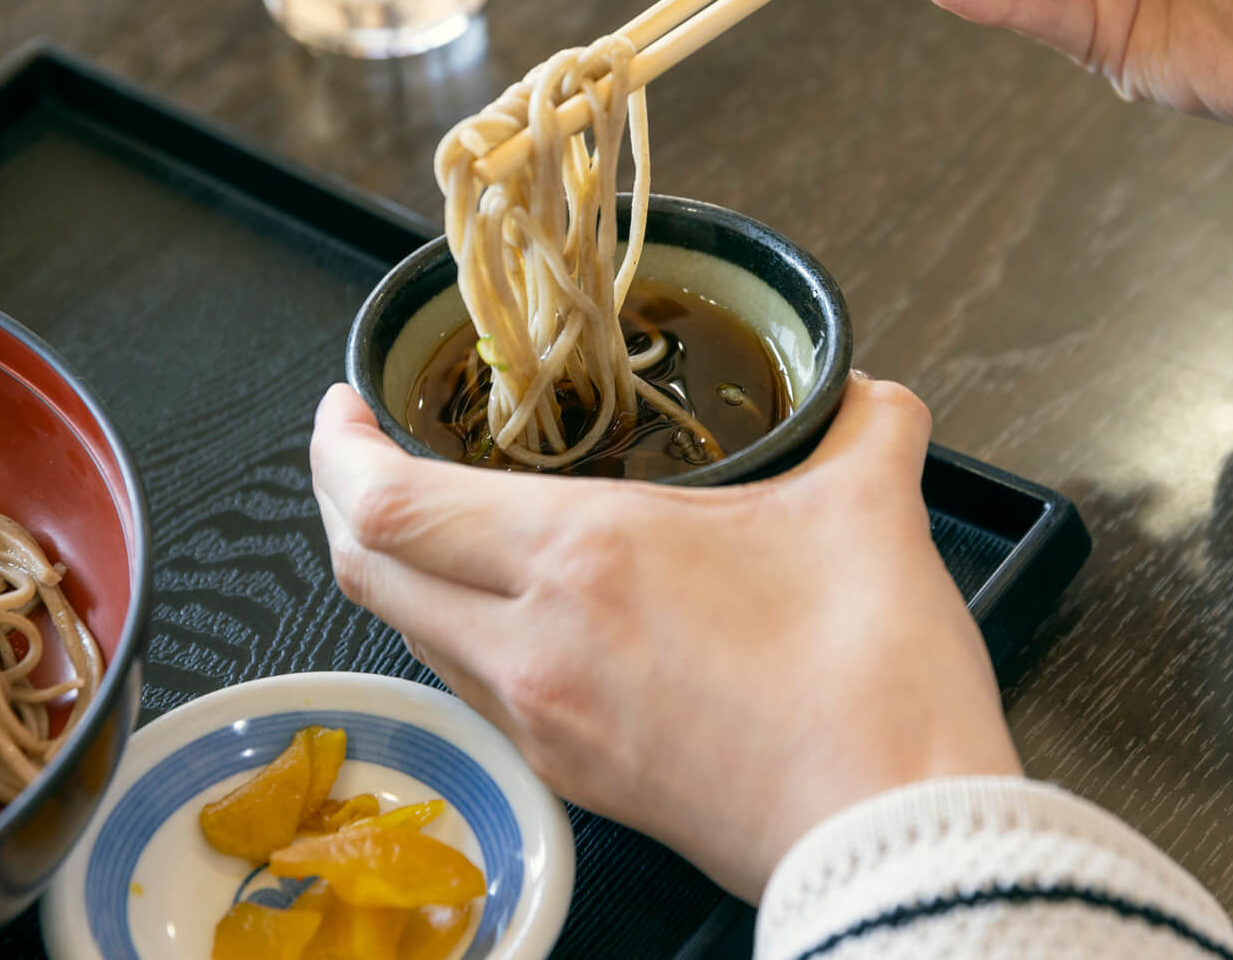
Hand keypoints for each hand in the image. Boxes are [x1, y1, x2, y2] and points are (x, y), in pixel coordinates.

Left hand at [309, 375, 1019, 900]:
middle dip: (341, 497)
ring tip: (430, 520)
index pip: (392, 502)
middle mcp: (535, 647)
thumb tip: (864, 397)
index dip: (340, 445)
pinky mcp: (576, 779)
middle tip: (363, 447)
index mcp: (582, 558)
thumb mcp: (870, 511)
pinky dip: (453, 632)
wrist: (892, 836)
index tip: (348, 403)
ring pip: (411, 634)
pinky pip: (472, 689)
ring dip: (396, 569)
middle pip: (366, 569)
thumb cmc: (871, 688)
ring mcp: (545, 725)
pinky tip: (505, 609)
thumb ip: (862, 425)